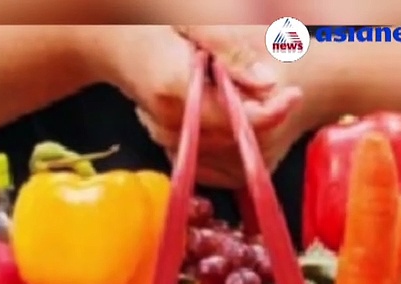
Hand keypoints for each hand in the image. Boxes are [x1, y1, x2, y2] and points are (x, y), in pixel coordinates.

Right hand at [84, 25, 301, 187]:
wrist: (106, 41)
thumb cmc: (149, 20)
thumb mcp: (193, 19)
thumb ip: (230, 48)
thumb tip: (268, 84)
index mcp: (174, 88)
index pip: (233, 117)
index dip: (269, 112)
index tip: (294, 94)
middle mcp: (167, 119)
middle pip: (230, 136)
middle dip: (261, 118)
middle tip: (287, 92)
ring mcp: (163, 132)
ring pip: (220, 145)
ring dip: (246, 126)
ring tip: (261, 96)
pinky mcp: (165, 138)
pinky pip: (206, 147)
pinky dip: (228, 133)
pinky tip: (235, 108)